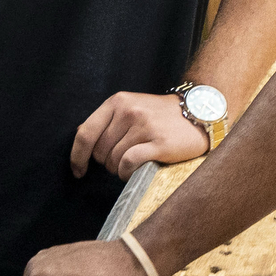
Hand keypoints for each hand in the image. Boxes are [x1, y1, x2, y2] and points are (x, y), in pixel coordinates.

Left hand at [70, 90, 209, 177]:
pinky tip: (132, 172)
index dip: (77, 156)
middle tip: (121, 159)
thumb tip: (79, 135)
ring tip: (132, 163)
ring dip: (118, 169)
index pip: (85, 133)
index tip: (78, 171)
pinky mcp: (159, 143)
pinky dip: (126, 173)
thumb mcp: (131, 106)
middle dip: (106, 162)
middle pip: (100, 151)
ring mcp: (145, 127)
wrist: (199, 113)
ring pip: (114, 160)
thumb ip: (107, 120)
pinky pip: (129, 164)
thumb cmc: (161, 115)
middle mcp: (129, 112)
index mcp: (118, 102)